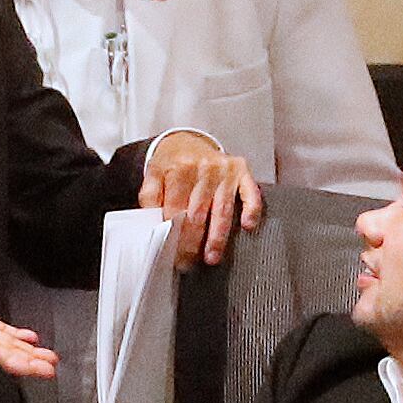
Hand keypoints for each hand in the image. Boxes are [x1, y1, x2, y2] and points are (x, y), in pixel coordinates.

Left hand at [138, 132, 261, 266]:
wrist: (187, 140)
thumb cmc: (172, 164)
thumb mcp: (154, 174)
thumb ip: (150, 197)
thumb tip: (152, 224)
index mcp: (177, 169)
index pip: (175, 208)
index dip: (173, 233)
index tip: (172, 253)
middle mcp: (202, 168)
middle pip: (198, 212)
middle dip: (192, 241)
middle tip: (188, 262)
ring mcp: (223, 170)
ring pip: (222, 209)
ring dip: (217, 236)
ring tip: (212, 257)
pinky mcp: (241, 170)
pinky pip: (250, 191)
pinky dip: (251, 209)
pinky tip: (247, 225)